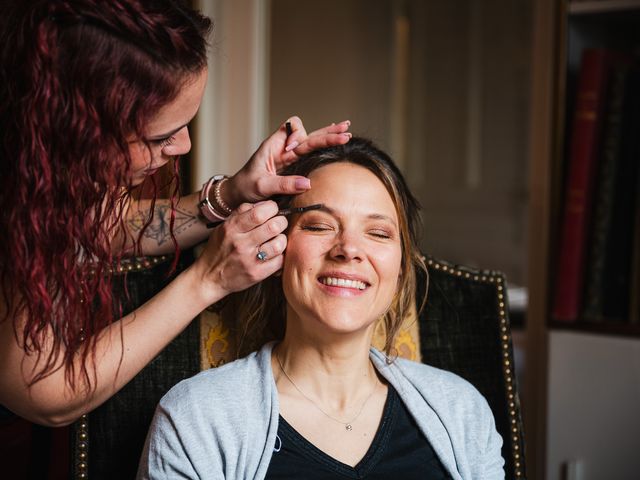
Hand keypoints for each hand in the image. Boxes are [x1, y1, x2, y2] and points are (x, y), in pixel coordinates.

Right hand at [193, 200, 287, 299]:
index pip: (259, 213)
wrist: (209, 278)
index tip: (273, 210)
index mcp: (232, 228)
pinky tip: (274, 254)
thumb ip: (243, 212)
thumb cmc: (219, 249)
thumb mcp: (224, 226)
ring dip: (282, 239)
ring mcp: (250, 260)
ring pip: (280, 244)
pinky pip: (280, 261)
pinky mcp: (257, 274)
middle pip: (273, 226)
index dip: (272, 208)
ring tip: (276, 240)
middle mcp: (241, 244)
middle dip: (281, 222)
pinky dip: (281, 255)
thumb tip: (266, 203)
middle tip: (279, 224)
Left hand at [222, 117, 350, 206]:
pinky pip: (312, 152)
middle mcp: (284, 148)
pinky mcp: (295, 166)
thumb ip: (284, 184)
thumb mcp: (262, 186)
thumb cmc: (246, 187)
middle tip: (344, 131)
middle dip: (326, 133)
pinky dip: (324, 144)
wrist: (239, 195)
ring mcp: (291, 156)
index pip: (290, 127)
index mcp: (273, 145)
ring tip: (346, 130)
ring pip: (313, 140)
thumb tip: (307, 183)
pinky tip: (337, 137)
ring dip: (329, 135)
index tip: (292, 149)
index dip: (297, 135)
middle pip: (308, 133)